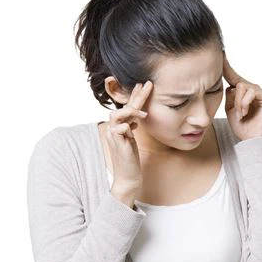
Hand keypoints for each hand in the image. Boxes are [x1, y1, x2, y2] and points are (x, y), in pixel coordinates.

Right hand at [106, 80, 152, 201]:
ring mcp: (114, 137)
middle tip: (147, 84)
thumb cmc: (131, 160)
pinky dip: (127, 125)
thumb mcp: (133, 139)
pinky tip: (135, 126)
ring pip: (116, 115)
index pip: (126, 108)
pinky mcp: (118, 144)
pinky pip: (119, 129)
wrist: (128, 177)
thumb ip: (133, 127)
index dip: (134, 96)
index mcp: (119, 127)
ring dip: (131, 111)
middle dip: (136, 95)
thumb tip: (138, 116)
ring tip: (143, 114)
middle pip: (123, 107)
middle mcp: (114, 129)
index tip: (143, 85)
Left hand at [222, 52, 261, 140]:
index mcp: (244, 92)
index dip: (227, 68)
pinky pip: (252, 91)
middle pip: (238, 83)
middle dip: (234, 99)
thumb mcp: (230, 108)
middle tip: (238, 113)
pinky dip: (245, 103)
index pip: (234, 77)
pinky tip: (245, 113)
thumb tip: (230, 85)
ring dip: (239, 103)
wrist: (252, 140)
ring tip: (242, 114)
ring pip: (243, 86)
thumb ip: (229, 95)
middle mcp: (254, 90)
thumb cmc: (242, 126)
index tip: (220, 56)